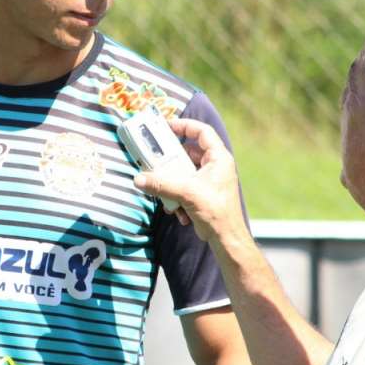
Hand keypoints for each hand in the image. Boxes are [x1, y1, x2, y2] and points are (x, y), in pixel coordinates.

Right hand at [134, 118, 247, 245]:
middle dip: (171, 159)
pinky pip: (184, 186)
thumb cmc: (217, 212)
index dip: (184, 126)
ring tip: (164, 191)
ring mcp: (209, 180)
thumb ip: (162, 185)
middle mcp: (215, 166)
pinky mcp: (202, 193)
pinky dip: (177, 196)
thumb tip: (139, 179)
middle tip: (155, 159)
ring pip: (184, 171)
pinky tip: (175, 210)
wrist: (225, 238)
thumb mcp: (187, 193)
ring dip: (171, 182)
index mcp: (218, 158)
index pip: (202, 131)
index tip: (166, 126)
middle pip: (188, 152)